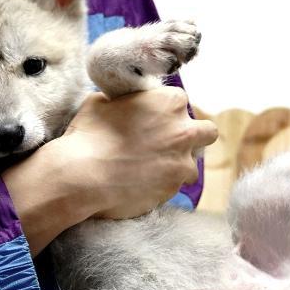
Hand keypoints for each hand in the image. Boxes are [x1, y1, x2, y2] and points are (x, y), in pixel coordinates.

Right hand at [4, 86, 217, 253]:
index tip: (156, 121)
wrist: (82, 175)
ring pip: (193, 164)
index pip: (181, 102)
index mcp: (169, 102)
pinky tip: (144, 184)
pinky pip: (177, 185)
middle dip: (193, 137)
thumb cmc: (88, 135)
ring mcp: (182, 161)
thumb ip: (123, 101)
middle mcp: (183, 130)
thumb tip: (119, 102)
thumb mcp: (100, 102)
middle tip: (170, 144)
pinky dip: (165, 185)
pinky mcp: (174, 188)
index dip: (168, 112)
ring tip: (153, 169)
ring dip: (179, 165)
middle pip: (207, 132)